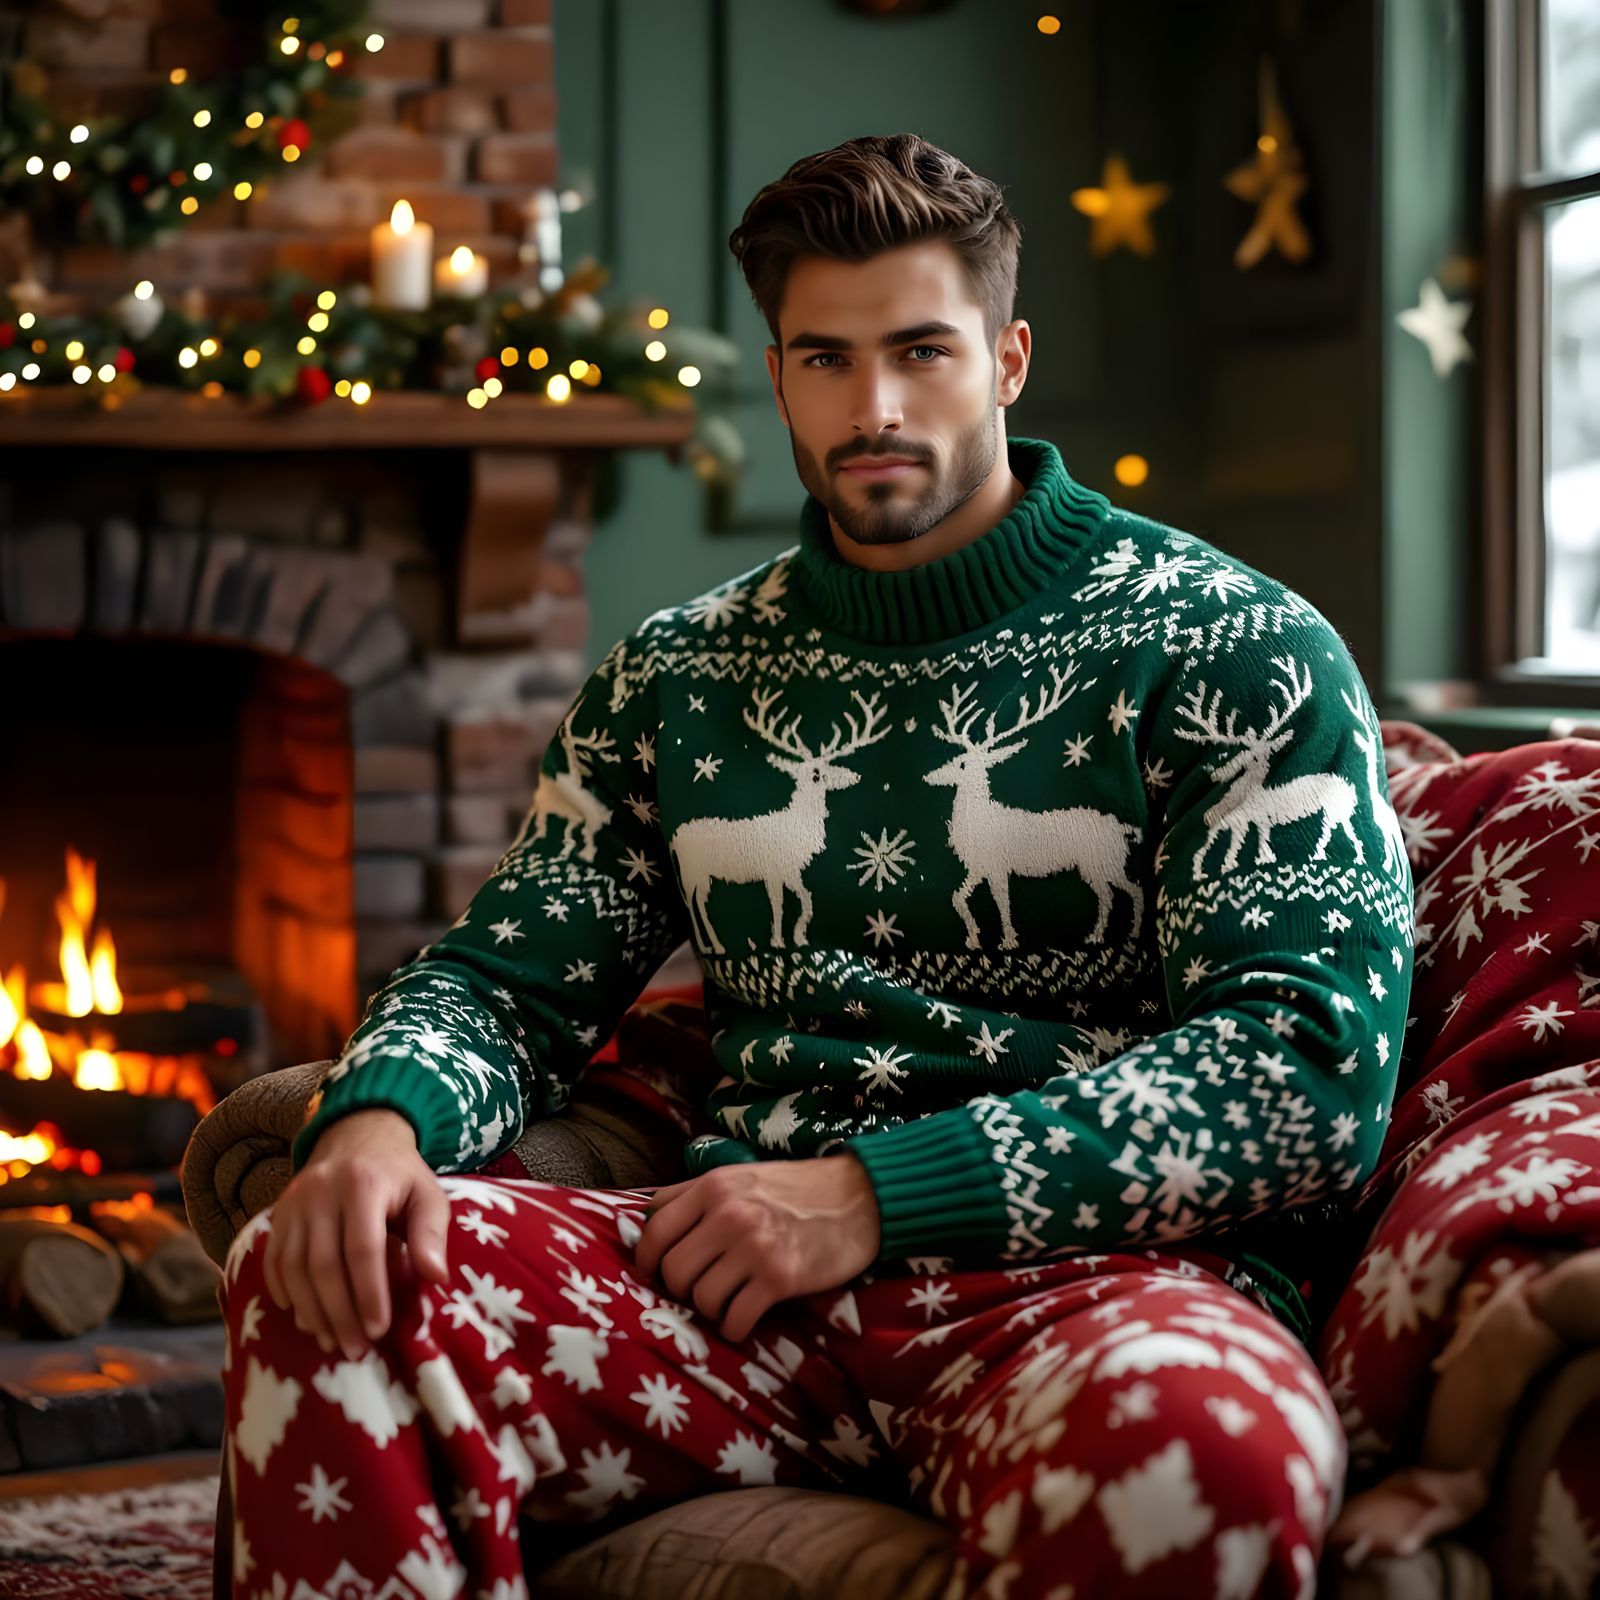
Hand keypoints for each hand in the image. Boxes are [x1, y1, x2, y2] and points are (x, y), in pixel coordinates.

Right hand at [261, 1107, 450, 1361]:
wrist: (357, 1136)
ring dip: (311, 1312)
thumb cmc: (399, 1175)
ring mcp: (293, 1202)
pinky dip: (286, 1294)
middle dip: (339, 1314)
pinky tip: (305, 1318)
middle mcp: (321, 1191)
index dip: (369, 1294)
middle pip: (323, 1265)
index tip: (379, 1329)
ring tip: (332, 1341)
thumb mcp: (427, 1194)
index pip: (362, 1249)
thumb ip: (431, 1233)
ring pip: (293, 1269)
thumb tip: (436, 1277)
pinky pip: (273, 1262)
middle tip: (355, 1349)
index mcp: (363, 1184)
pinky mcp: (277, 1213)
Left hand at [633, 1155, 881, 1342]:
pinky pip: (735, 1320)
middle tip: (699, 1289)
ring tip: (728, 1301)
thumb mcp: (741, 1176)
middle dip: (680, 1289)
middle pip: (673, 1271)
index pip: (655, 1230)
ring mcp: (755, 1248)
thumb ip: (694, 1193)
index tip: (651, 1274)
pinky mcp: (780, 1278)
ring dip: (710, 1309)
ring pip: (701, 1299)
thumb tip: (646, 1216)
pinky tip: (746, 1318)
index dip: (645, 1260)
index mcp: (714, 1186)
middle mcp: (729, 1214)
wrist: (861, 1197)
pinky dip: (735, 1327)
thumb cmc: (796, 1188)